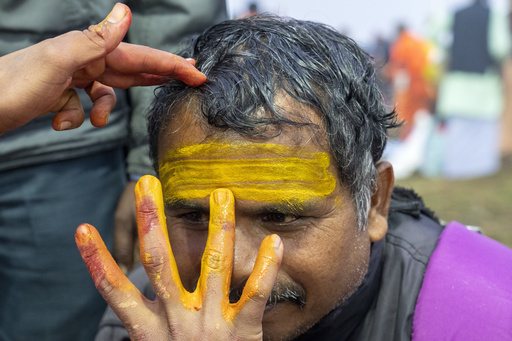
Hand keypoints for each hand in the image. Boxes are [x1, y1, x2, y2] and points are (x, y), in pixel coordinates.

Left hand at [0, 3, 205, 134]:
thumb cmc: (14, 85)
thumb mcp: (59, 60)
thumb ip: (96, 39)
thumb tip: (125, 11)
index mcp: (88, 50)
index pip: (139, 56)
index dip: (170, 64)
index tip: (196, 72)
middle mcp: (83, 60)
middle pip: (131, 70)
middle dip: (158, 77)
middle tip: (188, 79)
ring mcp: (72, 78)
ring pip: (107, 94)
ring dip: (104, 110)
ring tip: (95, 121)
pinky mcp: (60, 96)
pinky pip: (83, 109)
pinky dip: (75, 119)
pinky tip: (58, 121)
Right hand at [76, 175, 282, 339]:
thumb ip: (149, 322)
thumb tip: (135, 293)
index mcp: (150, 331)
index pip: (115, 292)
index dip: (97, 261)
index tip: (82, 229)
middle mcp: (176, 322)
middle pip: (159, 265)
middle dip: (152, 222)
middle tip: (147, 185)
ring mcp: (210, 325)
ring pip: (212, 267)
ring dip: (216, 228)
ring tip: (220, 194)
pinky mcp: (242, 332)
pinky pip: (255, 295)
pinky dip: (266, 267)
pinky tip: (274, 240)